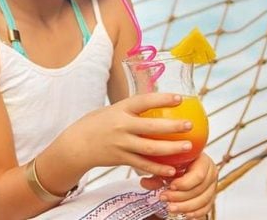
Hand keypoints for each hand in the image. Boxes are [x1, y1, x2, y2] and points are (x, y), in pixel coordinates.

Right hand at [67, 93, 192, 177]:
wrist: (76, 144)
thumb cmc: (100, 122)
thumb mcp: (114, 109)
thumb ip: (133, 108)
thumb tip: (159, 100)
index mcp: (121, 109)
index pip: (144, 101)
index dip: (162, 99)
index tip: (180, 98)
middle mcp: (121, 126)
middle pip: (150, 128)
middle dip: (172, 127)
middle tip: (189, 125)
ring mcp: (121, 144)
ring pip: (149, 149)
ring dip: (171, 149)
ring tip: (188, 147)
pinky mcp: (121, 159)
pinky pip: (143, 165)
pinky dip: (158, 168)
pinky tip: (173, 169)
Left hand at [141, 153, 217, 218]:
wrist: (185, 163)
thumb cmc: (177, 161)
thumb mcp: (167, 162)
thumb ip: (158, 172)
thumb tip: (145, 182)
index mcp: (202, 159)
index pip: (198, 175)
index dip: (184, 184)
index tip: (170, 186)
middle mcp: (210, 172)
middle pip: (199, 189)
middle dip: (180, 197)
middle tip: (164, 198)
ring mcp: (212, 185)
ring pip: (203, 200)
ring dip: (186, 207)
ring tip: (171, 208)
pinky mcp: (210, 196)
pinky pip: (206, 207)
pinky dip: (196, 213)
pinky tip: (185, 214)